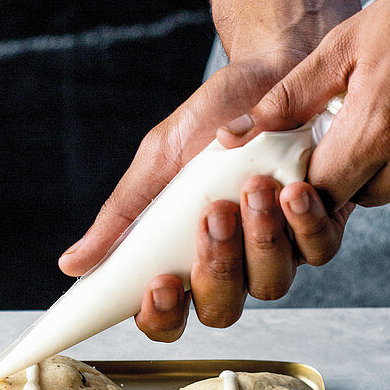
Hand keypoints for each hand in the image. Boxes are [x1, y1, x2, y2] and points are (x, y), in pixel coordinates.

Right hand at [58, 47, 351, 340]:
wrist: (268, 72)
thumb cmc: (209, 121)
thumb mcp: (156, 163)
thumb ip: (121, 217)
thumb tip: (71, 264)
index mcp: (182, 261)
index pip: (167, 317)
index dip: (162, 316)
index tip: (158, 285)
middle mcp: (230, 267)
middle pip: (220, 310)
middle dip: (216, 269)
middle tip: (211, 216)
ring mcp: (276, 252)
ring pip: (270, 285)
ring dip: (258, 241)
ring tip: (249, 189)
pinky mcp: (318, 228)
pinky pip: (316, 249)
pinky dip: (303, 223)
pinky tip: (291, 189)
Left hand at [217, 0, 389, 207]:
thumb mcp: (340, 49)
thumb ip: (287, 98)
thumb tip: (230, 137)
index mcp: (374, 129)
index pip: (317, 191)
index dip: (295, 185)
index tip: (284, 162)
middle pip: (345, 198)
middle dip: (325, 178)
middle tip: (321, 136)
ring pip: (375, 192)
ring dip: (357, 172)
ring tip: (353, 126)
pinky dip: (384, 163)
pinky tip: (381, 125)